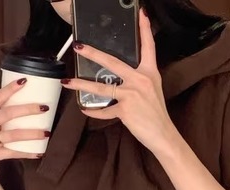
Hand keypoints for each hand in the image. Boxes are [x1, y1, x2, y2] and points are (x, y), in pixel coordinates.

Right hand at [0, 79, 49, 186]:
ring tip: (47, 132)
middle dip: (28, 109)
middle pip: (7, 113)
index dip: (10, 89)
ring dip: (32, 133)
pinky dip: (28, 152)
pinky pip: (14, 152)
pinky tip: (39, 152)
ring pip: (14, 134)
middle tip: (44, 107)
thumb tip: (23, 99)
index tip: (25, 81)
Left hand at [63, 9, 177, 155]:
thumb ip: (138, 80)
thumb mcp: (152, 90)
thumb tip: (121, 76)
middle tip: (79, 46)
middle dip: (93, 54)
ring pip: (101, 87)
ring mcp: (131, 94)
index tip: (141, 14)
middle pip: (112, 62)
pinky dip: (94, 112)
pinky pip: (104, 111)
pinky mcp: (124, 110)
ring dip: (81, 84)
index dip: (144, 29)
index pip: (148, 47)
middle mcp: (139, 80)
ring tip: (67, 81)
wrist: (162, 134)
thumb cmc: (156, 114)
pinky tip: (85, 110)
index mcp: (149, 73)